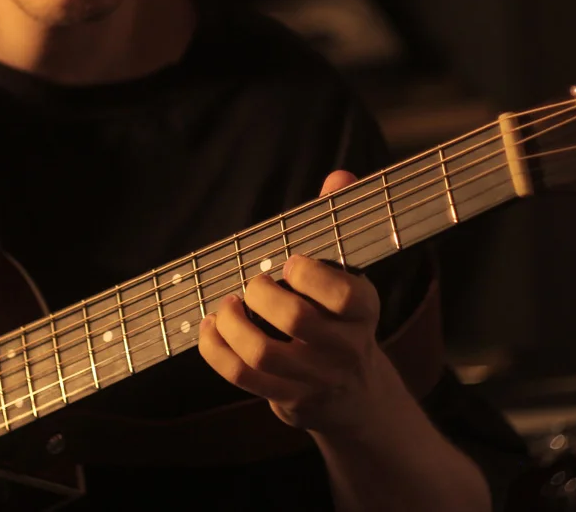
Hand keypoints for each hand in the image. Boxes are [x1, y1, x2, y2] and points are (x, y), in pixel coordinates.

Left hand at [198, 170, 402, 434]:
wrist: (351, 393)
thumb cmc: (339, 316)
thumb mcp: (347, 274)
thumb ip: (338, 223)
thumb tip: (340, 177)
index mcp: (364, 309)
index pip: (344, 294)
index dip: (310, 274)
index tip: (290, 262)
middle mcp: (344, 347)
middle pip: (297, 319)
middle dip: (263, 293)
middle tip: (253, 282)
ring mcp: (314, 377)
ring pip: (263, 352)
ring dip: (233, 323)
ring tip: (228, 304)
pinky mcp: (285, 397)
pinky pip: (242, 375)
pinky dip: (216, 349)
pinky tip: (211, 327)